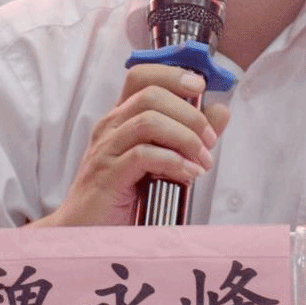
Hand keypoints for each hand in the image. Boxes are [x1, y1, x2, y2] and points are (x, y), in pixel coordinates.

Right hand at [39, 63, 229, 226]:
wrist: (84, 231)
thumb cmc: (122, 195)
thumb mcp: (161, 159)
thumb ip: (190, 134)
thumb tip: (221, 111)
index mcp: (121, 117)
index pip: (141, 76)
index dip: (172, 73)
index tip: (200, 85)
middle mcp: (110, 127)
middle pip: (151, 95)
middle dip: (189, 113)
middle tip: (210, 139)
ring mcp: (106, 149)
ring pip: (149, 121)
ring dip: (185, 138)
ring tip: (202, 161)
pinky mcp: (108, 174)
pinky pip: (143, 155)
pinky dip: (173, 162)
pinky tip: (188, 175)